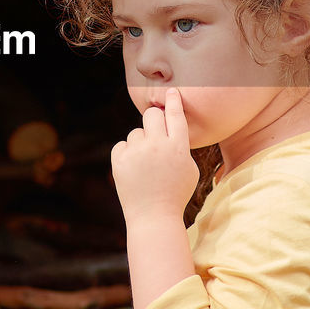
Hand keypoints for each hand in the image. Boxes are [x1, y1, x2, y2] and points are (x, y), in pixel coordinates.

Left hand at [110, 88, 199, 224]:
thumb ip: (180, 145)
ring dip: (140, 144)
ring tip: (145, 166)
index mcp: (178, 147)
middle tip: (155, 132)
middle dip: (154, 119)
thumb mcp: (189, 169)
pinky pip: (121, 145)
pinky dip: (126, 155)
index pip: (176, 115)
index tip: (170, 92)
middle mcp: (158, 146)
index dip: (173, 100)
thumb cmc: (175, 193)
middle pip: (152, 114)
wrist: (154, 216)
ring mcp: (137, 152)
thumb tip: (168, 126)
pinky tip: (134, 170)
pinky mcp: (119, 160)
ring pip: (136, 132)